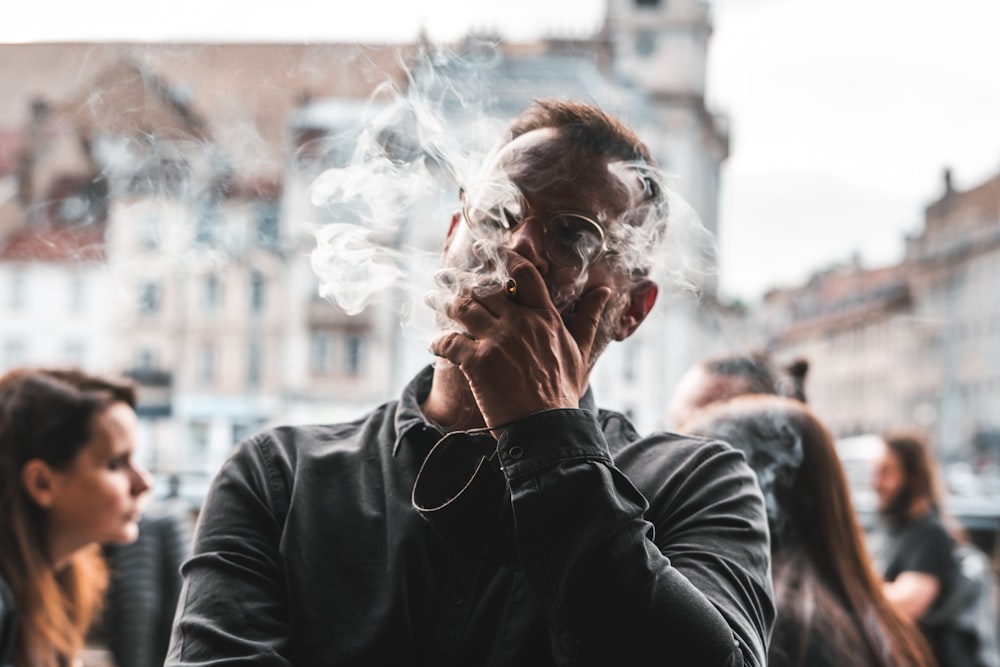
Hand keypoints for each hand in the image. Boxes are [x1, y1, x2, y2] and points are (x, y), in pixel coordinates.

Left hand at [430, 253, 613, 434]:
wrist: (546, 427)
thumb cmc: (562, 393)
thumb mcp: (579, 351)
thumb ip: (587, 317)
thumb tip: (604, 290)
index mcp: (544, 317)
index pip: (525, 275)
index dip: (507, 260)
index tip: (493, 253)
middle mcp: (520, 323)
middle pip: (486, 290)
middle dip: (468, 289)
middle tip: (453, 286)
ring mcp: (497, 340)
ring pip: (464, 308)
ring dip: (450, 308)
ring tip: (443, 309)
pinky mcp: (477, 361)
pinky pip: (449, 342)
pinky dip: (439, 343)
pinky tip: (436, 346)